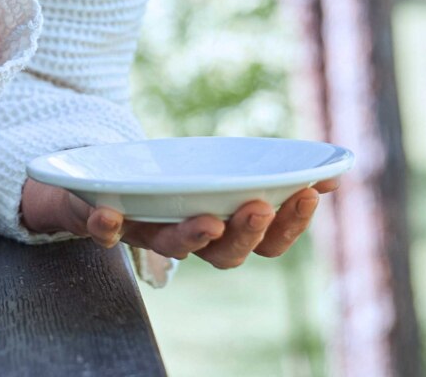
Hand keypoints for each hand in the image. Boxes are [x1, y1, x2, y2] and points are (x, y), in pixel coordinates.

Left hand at [20, 176, 340, 269]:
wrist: (88, 179)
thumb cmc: (166, 179)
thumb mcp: (221, 169)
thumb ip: (274, 173)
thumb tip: (336, 172)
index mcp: (220, 226)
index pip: (265, 243)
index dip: (290, 225)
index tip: (310, 193)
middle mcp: (185, 236)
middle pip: (222, 255)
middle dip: (244, 234)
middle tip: (258, 208)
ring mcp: (142, 230)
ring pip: (167, 245)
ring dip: (189, 237)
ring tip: (208, 220)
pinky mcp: (97, 217)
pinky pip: (98, 228)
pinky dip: (101, 225)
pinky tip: (106, 214)